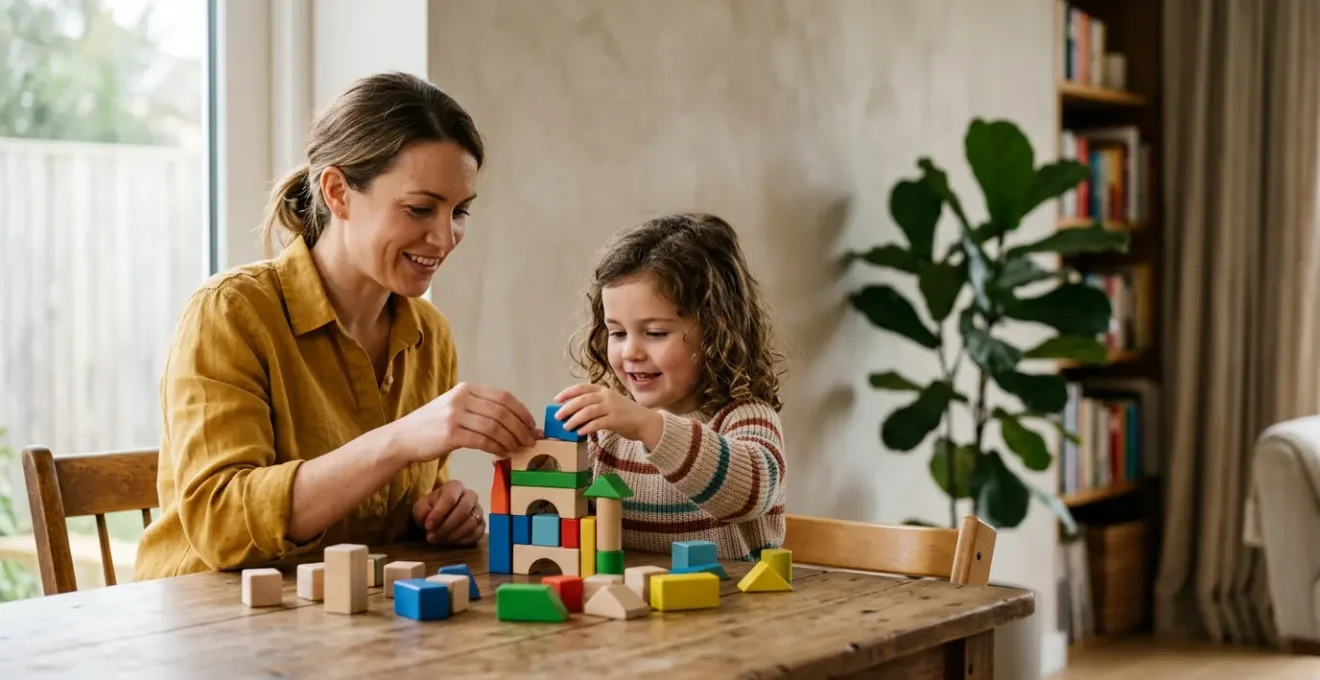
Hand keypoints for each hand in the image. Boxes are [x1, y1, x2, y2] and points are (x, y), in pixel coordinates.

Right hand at [393, 382, 538, 462]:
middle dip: (520, 428)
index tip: (532, 425)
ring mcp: (454, 415)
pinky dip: (497, 448)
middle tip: (530, 440)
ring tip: (518, 449)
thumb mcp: (456, 408)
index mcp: (466, 389)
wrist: (403, 438)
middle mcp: (461, 398)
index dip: (522, 411)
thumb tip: (516, 422)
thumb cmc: (433, 427)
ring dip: (511, 440)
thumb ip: (482, 411)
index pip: (503, 397)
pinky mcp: (450, 434)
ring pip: (495, 427)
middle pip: (502, 412)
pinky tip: (502, 453)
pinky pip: (483, 441)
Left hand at [412, 480, 485, 545]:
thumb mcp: (421, 508)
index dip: (439, 514)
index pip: (450, 498)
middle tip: (432, 536)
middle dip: (446, 527)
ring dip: (453, 535)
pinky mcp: (482, 524)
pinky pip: (477, 533)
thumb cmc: (430, 509)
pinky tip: (451, 541)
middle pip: (463, 511)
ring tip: (439, 539)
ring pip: (471, 523)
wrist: (438, 515)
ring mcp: (478, 509)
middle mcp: (470, 495)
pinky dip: (463, 540)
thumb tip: (430, 522)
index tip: (428, 526)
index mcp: (455, 486)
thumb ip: (423, 512)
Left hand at [553, 383, 663, 447]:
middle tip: (558, 416)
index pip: (582, 388)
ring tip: (567, 427)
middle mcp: (607, 396)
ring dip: (575, 419)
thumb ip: (595, 404)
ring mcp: (612, 407)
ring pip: (588, 411)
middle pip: (582, 400)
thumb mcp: (610, 403)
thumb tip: (573, 411)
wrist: (645, 422)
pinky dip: (586, 428)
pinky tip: (580, 432)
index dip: (568, 393)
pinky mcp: (616, 420)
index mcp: (604, 390)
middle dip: (568, 408)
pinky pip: (597, 423)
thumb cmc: (625, 414)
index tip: (557, 399)